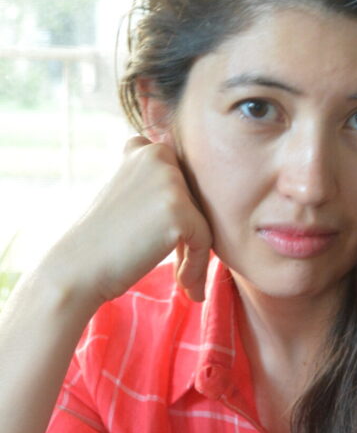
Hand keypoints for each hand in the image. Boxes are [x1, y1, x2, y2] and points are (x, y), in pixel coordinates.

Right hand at [54, 136, 213, 305]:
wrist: (77, 267)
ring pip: (204, 222)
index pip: (185, 184)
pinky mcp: (178, 209)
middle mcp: (158, 155)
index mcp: (145, 148)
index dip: (182, 218)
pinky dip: (197, 266)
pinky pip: (204, 241)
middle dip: (191, 238)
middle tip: (181, 269)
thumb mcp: (127, 194)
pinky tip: (182, 284)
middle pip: (197, 203)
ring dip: (196, 256)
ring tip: (184, 282)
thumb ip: (157, 184)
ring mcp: (169, 180)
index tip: (172, 247)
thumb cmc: (104, 239)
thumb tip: (204, 190)